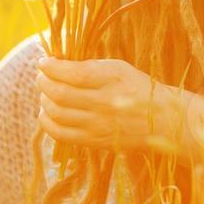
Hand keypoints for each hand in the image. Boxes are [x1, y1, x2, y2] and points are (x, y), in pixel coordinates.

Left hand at [36, 56, 163, 151]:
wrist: (162, 120)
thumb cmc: (137, 88)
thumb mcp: (119, 68)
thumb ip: (90, 66)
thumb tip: (56, 63)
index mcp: (112, 79)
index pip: (74, 73)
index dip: (52, 67)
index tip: (44, 62)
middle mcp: (105, 103)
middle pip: (60, 93)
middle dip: (43, 82)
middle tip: (41, 76)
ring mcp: (98, 125)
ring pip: (57, 113)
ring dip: (43, 100)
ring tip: (45, 93)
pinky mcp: (94, 142)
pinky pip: (60, 134)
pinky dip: (47, 123)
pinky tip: (47, 113)